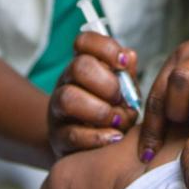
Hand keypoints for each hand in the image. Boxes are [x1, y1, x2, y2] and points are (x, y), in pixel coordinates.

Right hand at [46, 31, 138, 157]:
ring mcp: (58, 111)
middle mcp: (66, 83)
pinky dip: (99, 137)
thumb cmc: (110, 111)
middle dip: (107, 83)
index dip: (105, 48)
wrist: (88, 146)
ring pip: (68, 99)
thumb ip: (127, 75)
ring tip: (117, 120)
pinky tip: (114, 137)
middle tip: (120, 98)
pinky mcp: (58, 138)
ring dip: (100, 110)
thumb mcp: (123, 91)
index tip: (123, 62)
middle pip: (78, 67)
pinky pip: (73, 134)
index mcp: (82, 66)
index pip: (84, 42)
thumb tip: (130, 56)